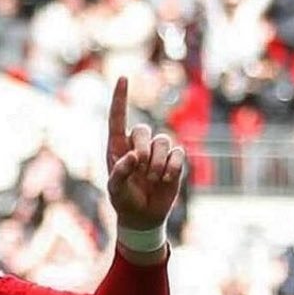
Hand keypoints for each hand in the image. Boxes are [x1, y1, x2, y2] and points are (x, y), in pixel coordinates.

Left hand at [106, 77, 184, 228]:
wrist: (143, 216)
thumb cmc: (124, 200)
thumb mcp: (115, 189)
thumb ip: (120, 172)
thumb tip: (133, 157)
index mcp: (118, 147)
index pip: (118, 118)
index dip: (120, 98)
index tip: (123, 77)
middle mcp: (137, 145)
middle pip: (143, 129)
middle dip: (142, 148)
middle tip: (139, 167)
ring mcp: (157, 152)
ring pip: (163, 140)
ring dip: (157, 162)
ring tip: (152, 179)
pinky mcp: (174, 160)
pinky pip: (178, 153)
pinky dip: (172, 168)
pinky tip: (165, 180)